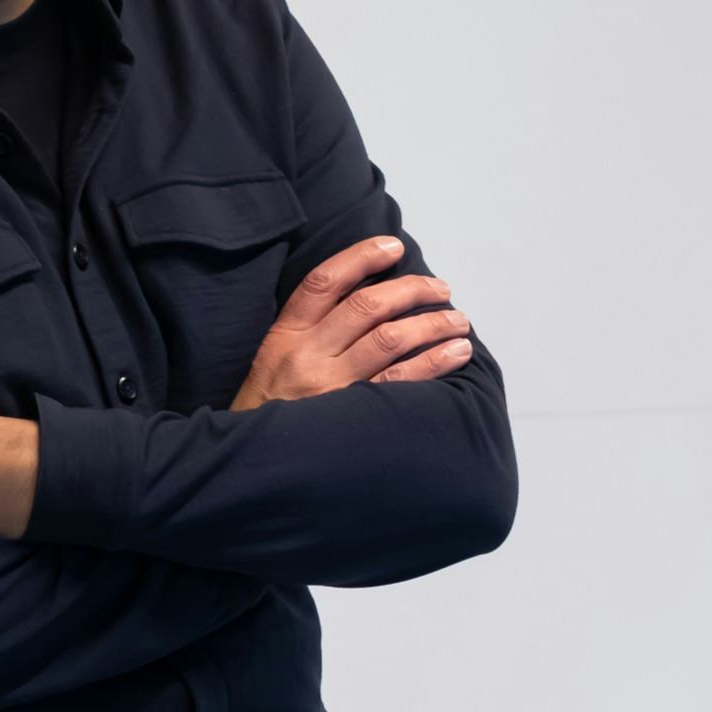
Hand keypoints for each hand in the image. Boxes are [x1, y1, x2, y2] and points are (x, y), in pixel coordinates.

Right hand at [227, 235, 470, 412]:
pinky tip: (457, 353)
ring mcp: (331, 386)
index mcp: (285, 335)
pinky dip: (434, 362)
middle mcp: (307, 355)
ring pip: (390, 338)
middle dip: (412, 290)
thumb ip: (309, 331)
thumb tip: (369, 299)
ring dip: (432, 323)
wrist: (254, 464)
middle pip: (367, 306)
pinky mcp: (353, 416)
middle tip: (440, 288)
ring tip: (458, 321)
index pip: (324, 281)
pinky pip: (401, 381)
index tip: (394, 247)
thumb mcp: (274, 360)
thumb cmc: (272, 410)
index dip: (362, 257)